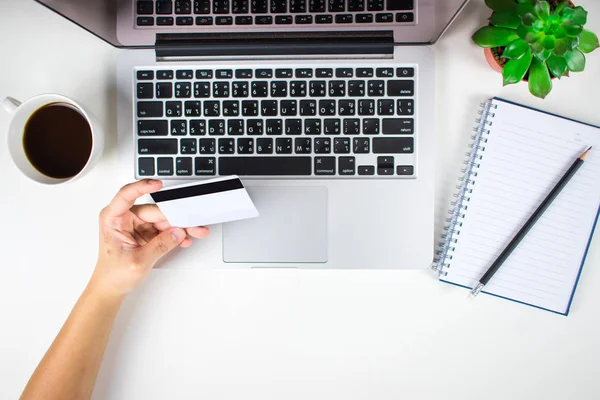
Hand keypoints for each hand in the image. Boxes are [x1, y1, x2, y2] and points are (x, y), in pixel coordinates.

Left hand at [90, 180, 209, 297]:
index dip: (142, 187)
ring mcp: (136, 226)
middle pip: (154, 211)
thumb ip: (160, 245)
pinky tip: (184, 239)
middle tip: (191, 221)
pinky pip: (163, 229)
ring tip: (194, 231)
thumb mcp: (138, 261)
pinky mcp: (145, 233)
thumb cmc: (112, 275)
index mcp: (113, 219)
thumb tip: (177, 233)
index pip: (127, 195)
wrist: (111, 289)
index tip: (157, 184)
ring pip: (162, 220)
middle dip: (174, 217)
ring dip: (179, 227)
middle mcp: (124, 219)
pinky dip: (174, 235)